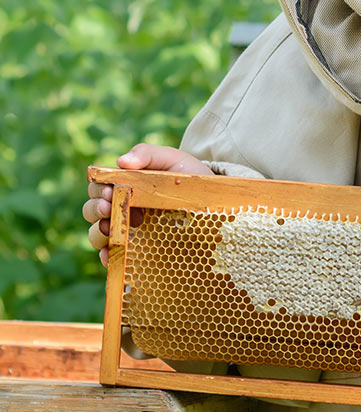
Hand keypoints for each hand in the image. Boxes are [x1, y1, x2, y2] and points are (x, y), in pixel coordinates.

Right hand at [83, 144, 211, 266]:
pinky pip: (113, 257)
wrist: (216, 201)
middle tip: (107, 207)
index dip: (97, 188)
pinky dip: (106, 256)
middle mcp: (122, 208)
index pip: (98, 187)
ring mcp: (129, 230)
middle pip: (92, 210)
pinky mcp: (138, 250)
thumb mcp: (174, 160)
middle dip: (95, 208)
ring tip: (110, 228)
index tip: (109, 190)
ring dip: (98, 232)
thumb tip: (121, 160)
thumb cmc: (191, 177)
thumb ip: (148, 154)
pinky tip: (110, 254)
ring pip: (98, 234)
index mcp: (125, 185)